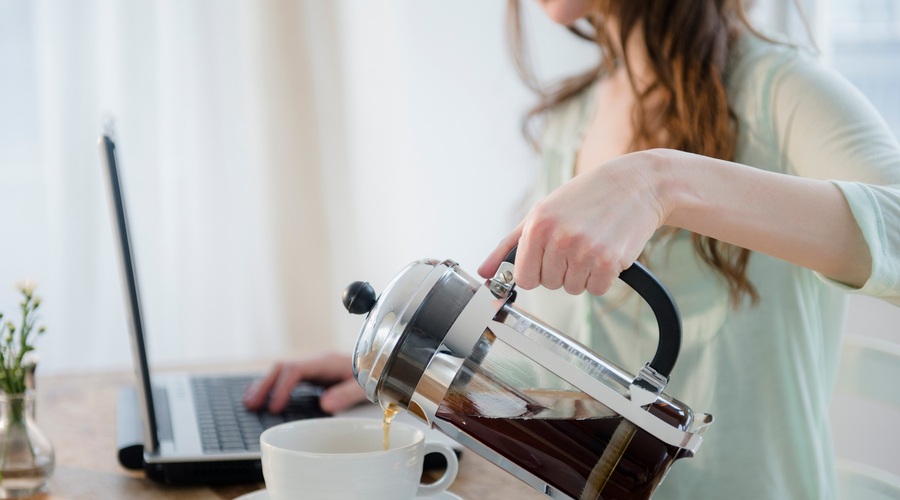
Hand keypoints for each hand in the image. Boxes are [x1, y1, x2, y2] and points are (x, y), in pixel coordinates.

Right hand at [243, 351, 366, 413]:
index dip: (283, 387)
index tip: (275, 407)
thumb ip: (346, 394)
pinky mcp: (312, 373)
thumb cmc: (372, 373)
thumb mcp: (364, 385)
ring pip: (281, 369)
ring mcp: (313, 365)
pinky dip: (272, 385)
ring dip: (264, 384)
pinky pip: (287, 375)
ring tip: (249, 402)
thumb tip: (325, 405)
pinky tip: (261, 396)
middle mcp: (316, 361)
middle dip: (265, 385)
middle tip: (252, 405)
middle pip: (283, 366)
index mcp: (327, 362)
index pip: (297, 370)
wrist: (379, 362)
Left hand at [479, 151, 667, 294]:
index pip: (523, 278)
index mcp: (537, 226)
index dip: (536, 270)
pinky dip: (602, 277)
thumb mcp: (541, 212)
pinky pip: (596, 289)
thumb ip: (509, 245)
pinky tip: (607, 251)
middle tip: (576, 242)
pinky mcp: (609, 263)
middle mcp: (559, 239)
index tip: (548, 257)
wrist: (636, 184)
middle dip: (561, 269)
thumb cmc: (585, 197)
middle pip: (549, 284)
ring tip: (592, 243)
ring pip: (572, 288)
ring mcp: (584, 252)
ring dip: (582, 273)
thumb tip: (484, 273)